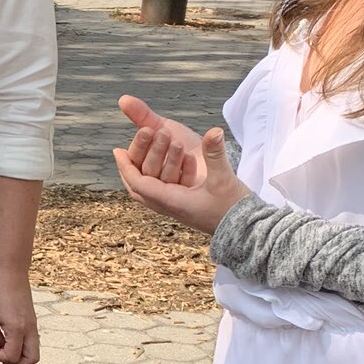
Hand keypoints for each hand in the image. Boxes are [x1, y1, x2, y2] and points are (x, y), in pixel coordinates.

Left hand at [0, 271, 39, 363]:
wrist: (12, 272)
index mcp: (17, 328)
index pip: (12, 356)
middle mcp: (29, 329)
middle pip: (31, 359)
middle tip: (2, 359)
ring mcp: (33, 325)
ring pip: (34, 352)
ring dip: (21, 358)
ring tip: (6, 352)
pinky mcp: (33, 321)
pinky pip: (32, 342)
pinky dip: (23, 348)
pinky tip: (9, 341)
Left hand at [114, 109, 249, 237]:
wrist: (246, 232)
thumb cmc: (234, 207)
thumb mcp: (224, 178)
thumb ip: (215, 154)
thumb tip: (214, 131)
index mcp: (173, 201)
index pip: (140, 184)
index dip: (127, 167)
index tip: (117, 151)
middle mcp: (170, 207)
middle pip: (138, 191)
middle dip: (128, 171)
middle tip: (121, 154)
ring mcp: (176, 210)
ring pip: (147, 194)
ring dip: (138, 176)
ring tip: (134, 160)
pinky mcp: (183, 209)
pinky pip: (158, 195)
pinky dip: (151, 182)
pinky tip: (155, 172)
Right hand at [116, 95, 208, 187]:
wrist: (207, 156)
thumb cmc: (178, 145)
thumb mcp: (161, 127)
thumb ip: (142, 115)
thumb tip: (122, 99)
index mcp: (141, 165)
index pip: (134, 158)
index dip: (139, 145)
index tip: (147, 129)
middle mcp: (152, 180)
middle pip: (147, 170)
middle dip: (155, 151)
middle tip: (164, 133)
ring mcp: (169, 190)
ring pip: (164, 179)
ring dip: (171, 160)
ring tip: (178, 143)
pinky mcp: (188, 194)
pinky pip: (185, 185)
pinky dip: (187, 171)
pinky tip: (192, 158)